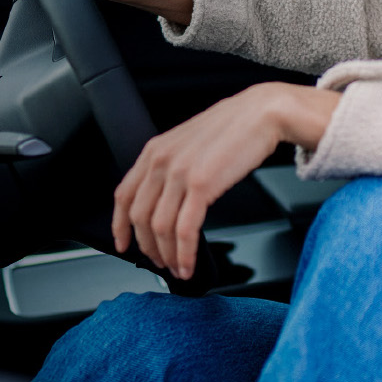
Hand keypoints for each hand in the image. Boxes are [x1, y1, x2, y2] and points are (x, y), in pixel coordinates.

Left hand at [113, 83, 340, 279]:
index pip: (124, 195)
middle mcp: (161, 161)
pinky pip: (185, 230)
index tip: (123, 243)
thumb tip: (167, 199)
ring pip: (160, 228)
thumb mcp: (189, 143)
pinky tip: (189, 264)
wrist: (261, 113)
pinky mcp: (201, 185)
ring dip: (167, 255)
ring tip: (177, 268)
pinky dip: (184, 253)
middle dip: (147, 247)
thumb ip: (172, 166)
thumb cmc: (233, 128)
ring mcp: (179, 173)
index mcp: (154, 151)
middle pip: (140, 217)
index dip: (120, 225)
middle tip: (159, 263)